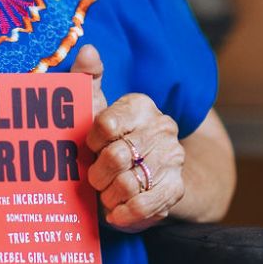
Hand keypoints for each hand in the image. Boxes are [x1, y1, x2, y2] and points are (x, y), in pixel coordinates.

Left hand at [71, 45, 183, 233]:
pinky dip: (125, 214)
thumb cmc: (113, 142)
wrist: (151, 178)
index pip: (105, 124)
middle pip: (115, 156)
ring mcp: (172, 158)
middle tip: (94, 178)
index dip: (91, 142)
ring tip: (106, 195)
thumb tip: (88, 49)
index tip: (90, 147)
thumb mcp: (96, 112)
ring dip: (109, 195)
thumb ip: (86, 80)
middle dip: (97, 174)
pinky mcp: (176, 189)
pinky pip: (146, 205)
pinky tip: (115, 214)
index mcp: (140, 105)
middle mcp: (161, 128)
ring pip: (127, 183)